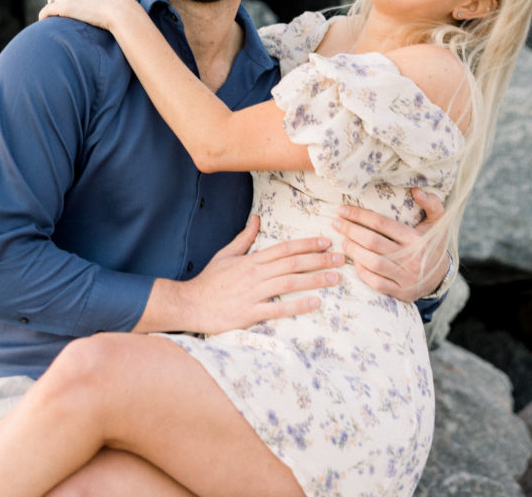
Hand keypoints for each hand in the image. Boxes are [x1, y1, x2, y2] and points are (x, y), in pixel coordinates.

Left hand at [39, 0, 127, 30]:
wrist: (119, 11)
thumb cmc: (120, 4)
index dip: (70, 1)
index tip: (71, 10)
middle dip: (60, 6)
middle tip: (60, 19)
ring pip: (53, 3)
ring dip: (52, 12)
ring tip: (52, 22)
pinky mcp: (63, 7)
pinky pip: (47, 11)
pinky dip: (44, 17)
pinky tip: (43, 23)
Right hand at [135, 216, 345, 334]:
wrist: (190, 303)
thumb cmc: (210, 280)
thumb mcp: (226, 254)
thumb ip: (245, 237)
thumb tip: (257, 218)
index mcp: (252, 259)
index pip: (285, 248)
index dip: (307, 244)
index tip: (326, 241)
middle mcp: (256, 274)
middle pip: (293, 263)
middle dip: (319, 259)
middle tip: (340, 258)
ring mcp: (254, 293)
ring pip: (290, 283)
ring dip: (314, 279)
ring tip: (334, 278)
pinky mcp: (251, 313)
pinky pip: (278, 308)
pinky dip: (297, 305)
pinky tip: (315, 302)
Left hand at [333, 189, 447, 302]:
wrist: (443, 276)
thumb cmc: (434, 244)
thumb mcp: (439, 222)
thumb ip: (432, 203)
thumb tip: (416, 190)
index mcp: (417, 239)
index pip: (382, 224)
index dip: (360, 215)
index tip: (343, 209)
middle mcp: (412, 259)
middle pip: (373, 242)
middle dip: (351, 230)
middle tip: (336, 223)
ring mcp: (406, 278)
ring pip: (373, 263)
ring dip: (353, 250)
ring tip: (343, 241)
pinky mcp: (402, 293)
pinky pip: (377, 283)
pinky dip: (363, 272)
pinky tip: (355, 262)